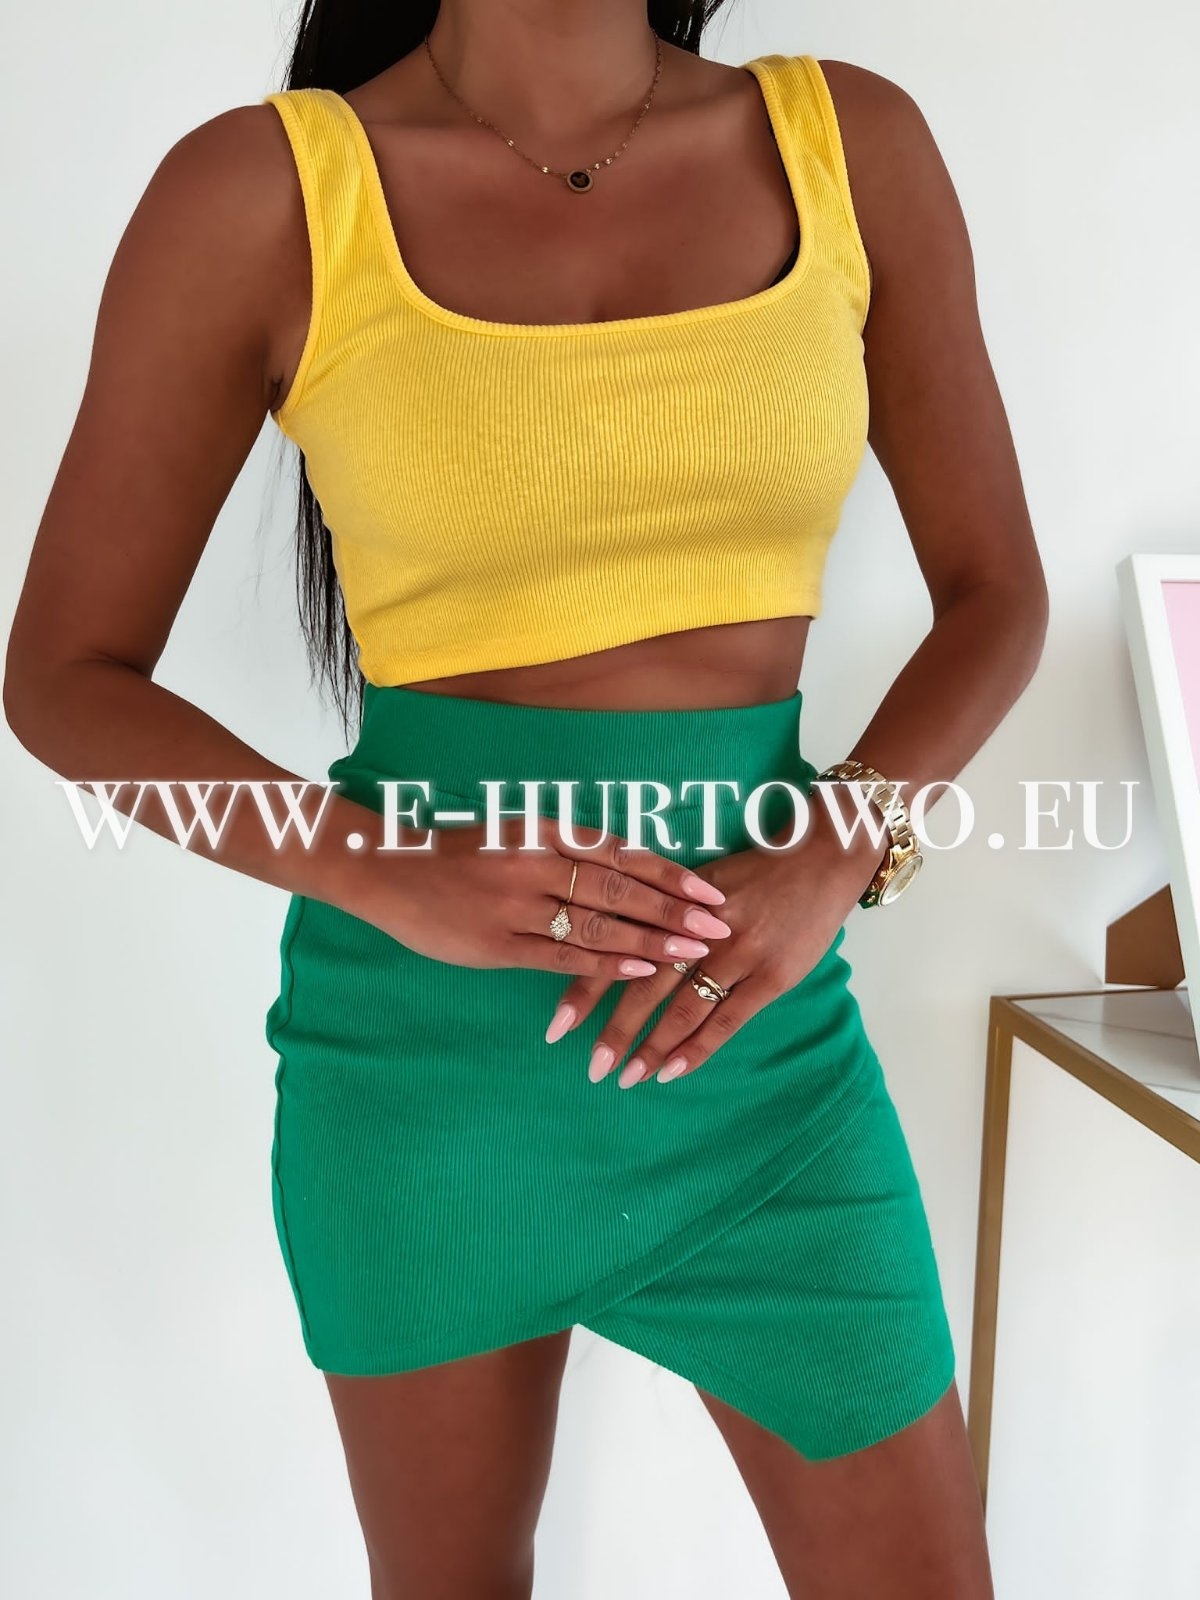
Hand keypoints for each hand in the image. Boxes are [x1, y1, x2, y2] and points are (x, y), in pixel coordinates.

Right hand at [344, 811, 733, 978]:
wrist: (387, 870)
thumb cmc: (457, 853)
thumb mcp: (514, 834)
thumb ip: (563, 847)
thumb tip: (623, 860)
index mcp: (543, 833)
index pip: (620, 854)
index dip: (668, 874)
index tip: (710, 889)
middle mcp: (536, 864)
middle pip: (619, 888)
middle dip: (674, 909)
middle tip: (720, 924)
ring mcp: (517, 905)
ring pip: (598, 923)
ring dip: (651, 938)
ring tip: (695, 951)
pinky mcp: (497, 944)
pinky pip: (562, 954)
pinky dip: (605, 962)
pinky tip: (640, 969)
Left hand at [544, 807, 887, 1083]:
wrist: (821, 857)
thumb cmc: (755, 870)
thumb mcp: (697, 879)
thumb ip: (657, 909)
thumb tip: (609, 943)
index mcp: (671, 901)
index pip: (616, 950)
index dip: (585, 989)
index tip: (556, 1028)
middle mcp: (698, 928)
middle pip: (645, 986)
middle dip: (614, 1032)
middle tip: (591, 1067)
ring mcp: (737, 954)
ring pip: (683, 1009)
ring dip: (651, 1048)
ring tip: (626, 1077)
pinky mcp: (772, 976)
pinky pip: (728, 1020)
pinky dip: (698, 1048)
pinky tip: (672, 1071)